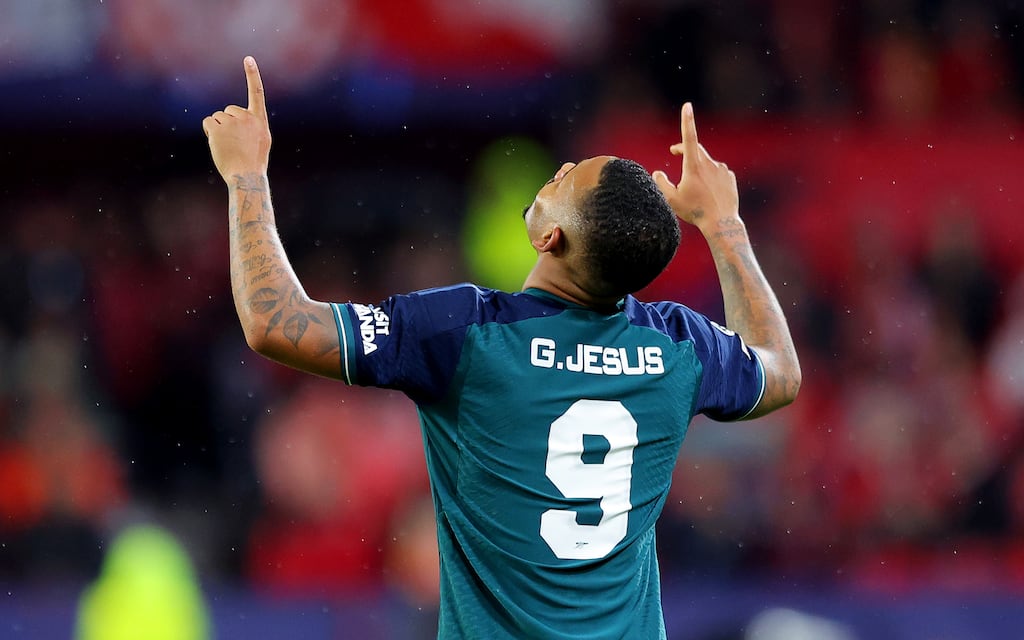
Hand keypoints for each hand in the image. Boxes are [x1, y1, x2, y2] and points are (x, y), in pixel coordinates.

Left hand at [203, 56, 271, 181]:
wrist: (246, 176)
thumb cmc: (253, 162)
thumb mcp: (261, 140)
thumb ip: (252, 125)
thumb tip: (234, 116)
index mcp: (259, 120)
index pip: (257, 92)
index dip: (252, 74)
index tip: (248, 58)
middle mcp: (247, 118)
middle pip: (229, 110)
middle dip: (228, 123)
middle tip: (234, 142)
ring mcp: (232, 123)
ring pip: (218, 117)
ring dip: (218, 129)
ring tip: (228, 146)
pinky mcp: (218, 130)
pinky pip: (208, 123)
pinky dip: (210, 132)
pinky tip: (218, 144)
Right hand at [652, 103, 738, 231]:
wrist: (721, 223)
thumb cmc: (695, 212)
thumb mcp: (671, 200)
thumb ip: (661, 183)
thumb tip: (657, 173)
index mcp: (693, 166)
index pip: (689, 138)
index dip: (687, 121)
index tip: (687, 106)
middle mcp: (709, 164)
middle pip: (696, 148)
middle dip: (684, 148)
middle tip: (675, 152)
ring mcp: (722, 170)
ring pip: (707, 162)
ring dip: (698, 167)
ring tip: (694, 186)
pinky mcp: (730, 178)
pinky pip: (718, 172)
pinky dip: (711, 176)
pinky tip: (708, 191)